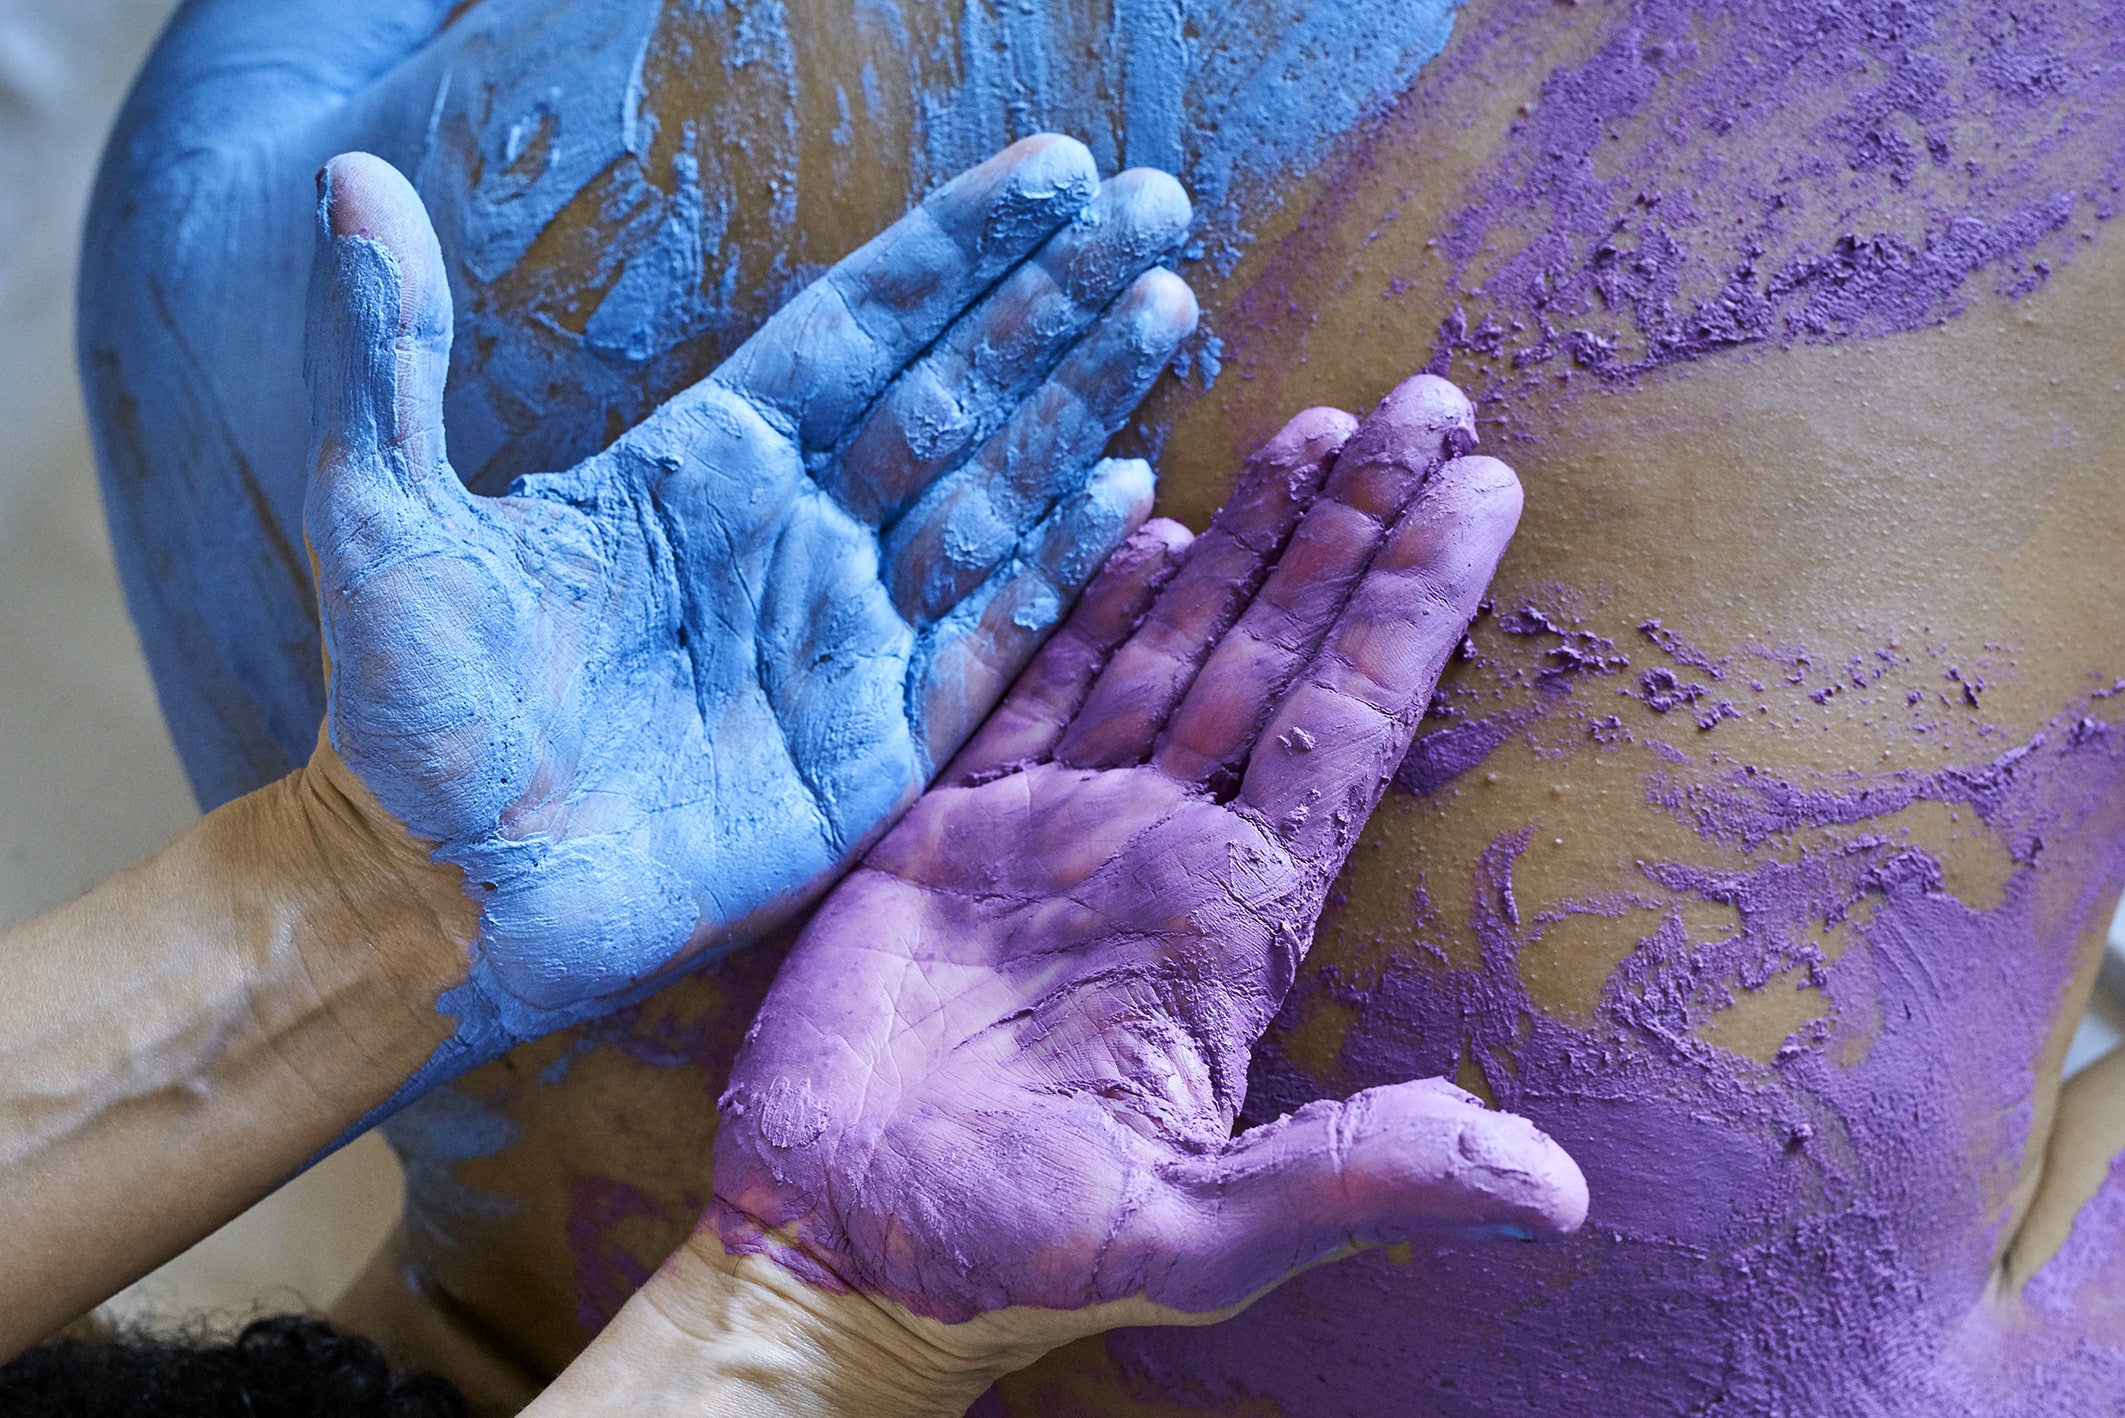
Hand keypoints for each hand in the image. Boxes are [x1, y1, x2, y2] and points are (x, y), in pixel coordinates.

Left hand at [303, 138, 1197, 1065]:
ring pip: (992, 493)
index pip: (862, 324)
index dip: (958, 248)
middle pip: (957, 388)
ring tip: (1167, 308)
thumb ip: (392, 347)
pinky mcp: (874, 746)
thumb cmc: (408, 712)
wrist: (437, 897)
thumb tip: (351, 172)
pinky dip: (1059, 569)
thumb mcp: (384, 515)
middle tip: (1159, 204)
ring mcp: (844, 638)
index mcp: (704, 466)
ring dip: (1079, 401)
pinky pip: (991, 639)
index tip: (1054, 168)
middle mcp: (795, 535)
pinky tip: (1129, 489)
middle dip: (1056, 298)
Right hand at [703, 376, 1585, 1375]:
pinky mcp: (949, 826)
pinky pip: (1031, 684)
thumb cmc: (1013, 1258)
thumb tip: (1556, 1193)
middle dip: (1358, 527)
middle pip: (1282, 652)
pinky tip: (1147, 519)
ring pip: (1171, 644)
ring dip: (1247, 534)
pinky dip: (1085, 599)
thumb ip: (1359, 1178)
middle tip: (1432, 398)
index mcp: (1237, 920)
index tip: (1485, 489)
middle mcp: (1164, 849)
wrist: (837, 1249)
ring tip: (1318, 422)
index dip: (1417, 605)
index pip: (1351, 726)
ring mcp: (1058, 828)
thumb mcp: (1199, 1233)